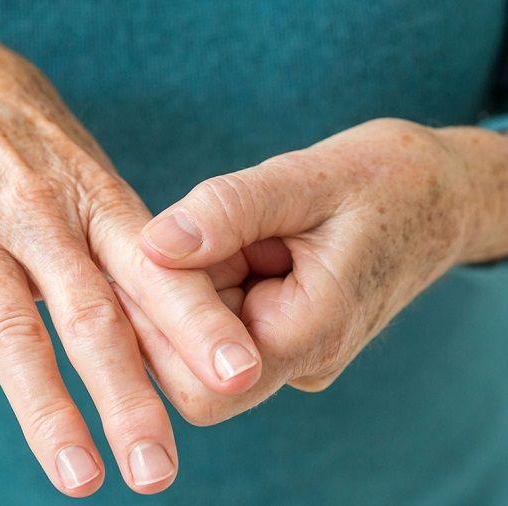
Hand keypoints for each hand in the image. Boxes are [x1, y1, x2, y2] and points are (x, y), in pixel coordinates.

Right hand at [0, 5, 264, 495]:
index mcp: (97, 202)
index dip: (197, 323)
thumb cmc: (27, 140)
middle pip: (92, 314)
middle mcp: (41, 216)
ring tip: (77, 476)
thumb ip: (125, 250)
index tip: (238, 376)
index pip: (154, 272)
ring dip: (43, 408)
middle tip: (158, 470)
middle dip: (129, 396)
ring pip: (11, 326)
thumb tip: (178, 327)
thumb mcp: (90, 175)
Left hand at [118, 118, 507, 424]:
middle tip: (196, 230)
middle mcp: (298, 361)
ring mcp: (288, 353)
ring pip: (196, 341)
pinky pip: (219, 319)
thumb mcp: (308, 178)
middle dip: (171, 297)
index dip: (158, 328)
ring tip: (238, 229)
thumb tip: (152, 245)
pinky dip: (211, 278)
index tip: (154, 253)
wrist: (439, 197)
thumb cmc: (387, 180)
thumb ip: (228, 210)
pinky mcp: (279, 334)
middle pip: (188, 367)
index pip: (203, 385)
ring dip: (192, 282)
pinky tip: (241, 240)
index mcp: (312, 334)